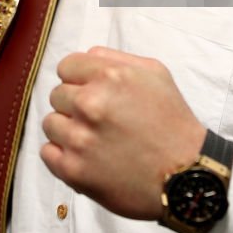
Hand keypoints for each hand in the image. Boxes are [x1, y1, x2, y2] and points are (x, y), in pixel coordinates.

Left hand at [41, 46, 205, 218]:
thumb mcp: (155, 73)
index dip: (78, 78)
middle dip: (74, 104)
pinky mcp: (73, 170)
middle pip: (57, 94)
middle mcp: (90, 103)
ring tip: (94, 140)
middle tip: (99, 119)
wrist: (184, 174)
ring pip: (50, 123)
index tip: (90, 91)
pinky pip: (47, 153)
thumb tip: (86, 59)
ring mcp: (79, 138)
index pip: (66, 67)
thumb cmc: (172, 121)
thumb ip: (115, 59)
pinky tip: (85, 157)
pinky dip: (62, 155)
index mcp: (110, 76)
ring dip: (68, 130)